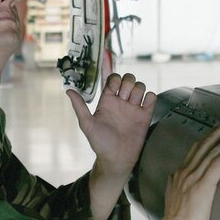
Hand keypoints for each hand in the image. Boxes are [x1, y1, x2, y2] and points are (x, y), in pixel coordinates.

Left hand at [67, 73, 155, 219]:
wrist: (117, 159)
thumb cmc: (100, 143)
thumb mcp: (87, 124)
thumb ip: (79, 106)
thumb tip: (68, 90)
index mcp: (106, 101)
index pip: (110, 79)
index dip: (110, 70)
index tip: (108, 60)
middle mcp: (121, 101)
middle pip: (127, 79)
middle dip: (126, 83)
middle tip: (122, 96)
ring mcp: (133, 107)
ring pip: (139, 86)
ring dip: (137, 90)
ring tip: (132, 104)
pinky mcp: (145, 115)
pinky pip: (151, 97)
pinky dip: (149, 97)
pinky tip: (144, 105)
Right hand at [139, 112, 219, 219]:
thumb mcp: (173, 199)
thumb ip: (176, 187)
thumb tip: (179, 182)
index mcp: (179, 175)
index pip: (196, 151)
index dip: (209, 138)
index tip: (219, 129)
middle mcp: (185, 172)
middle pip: (205, 144)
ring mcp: (193, 178)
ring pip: (213, 151)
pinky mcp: (203, 186)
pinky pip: (218, 164)